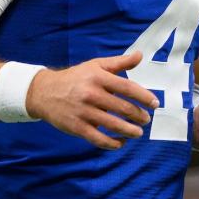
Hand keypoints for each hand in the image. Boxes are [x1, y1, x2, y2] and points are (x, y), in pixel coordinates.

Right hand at [25, 51, 158, 149]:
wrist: (44, 92)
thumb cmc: (75, 78)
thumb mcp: (95, 65)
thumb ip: (119, 62)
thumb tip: (139, 55)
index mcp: (98, 77)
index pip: (127, 87)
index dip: (144, 96)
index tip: (154, 103)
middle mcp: (91, 94)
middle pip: (123, 108)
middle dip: (139, 116)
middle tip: (146, 120)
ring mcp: (84, 112)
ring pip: (113, 124)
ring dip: (130, 131)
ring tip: (138, 132)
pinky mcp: (77, 127)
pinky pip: (99, 139)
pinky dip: (113, 143)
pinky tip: (121, 142)